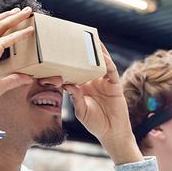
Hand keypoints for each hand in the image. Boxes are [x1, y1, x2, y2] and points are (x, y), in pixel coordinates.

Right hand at [0, 7, 34, 109]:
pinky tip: (30, 31)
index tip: (7, 18)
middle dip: (7, 15)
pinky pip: (9, 38)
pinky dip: (20, 34)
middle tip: (19, 10)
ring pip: (1, 25)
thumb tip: (27, 78)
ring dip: (14, 17)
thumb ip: (13, 79)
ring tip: (26, 12)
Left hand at [64, 44, 142, 163]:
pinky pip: (111, 72)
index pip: (75, 71)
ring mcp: (105, 82)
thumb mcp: (81, 111)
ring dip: (96, 52)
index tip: (57, 54)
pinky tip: (102, 56)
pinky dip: (107, 63)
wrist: (112, 133)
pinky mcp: (115, 85)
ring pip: (100, 64)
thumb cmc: (95, 123)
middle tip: (74, 37)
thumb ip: (76, 98)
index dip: (68, 63)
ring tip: (91, 38)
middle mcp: (94, 82)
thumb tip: (67, 84)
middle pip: (87, 63)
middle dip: (82, 51)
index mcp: (83, 87)